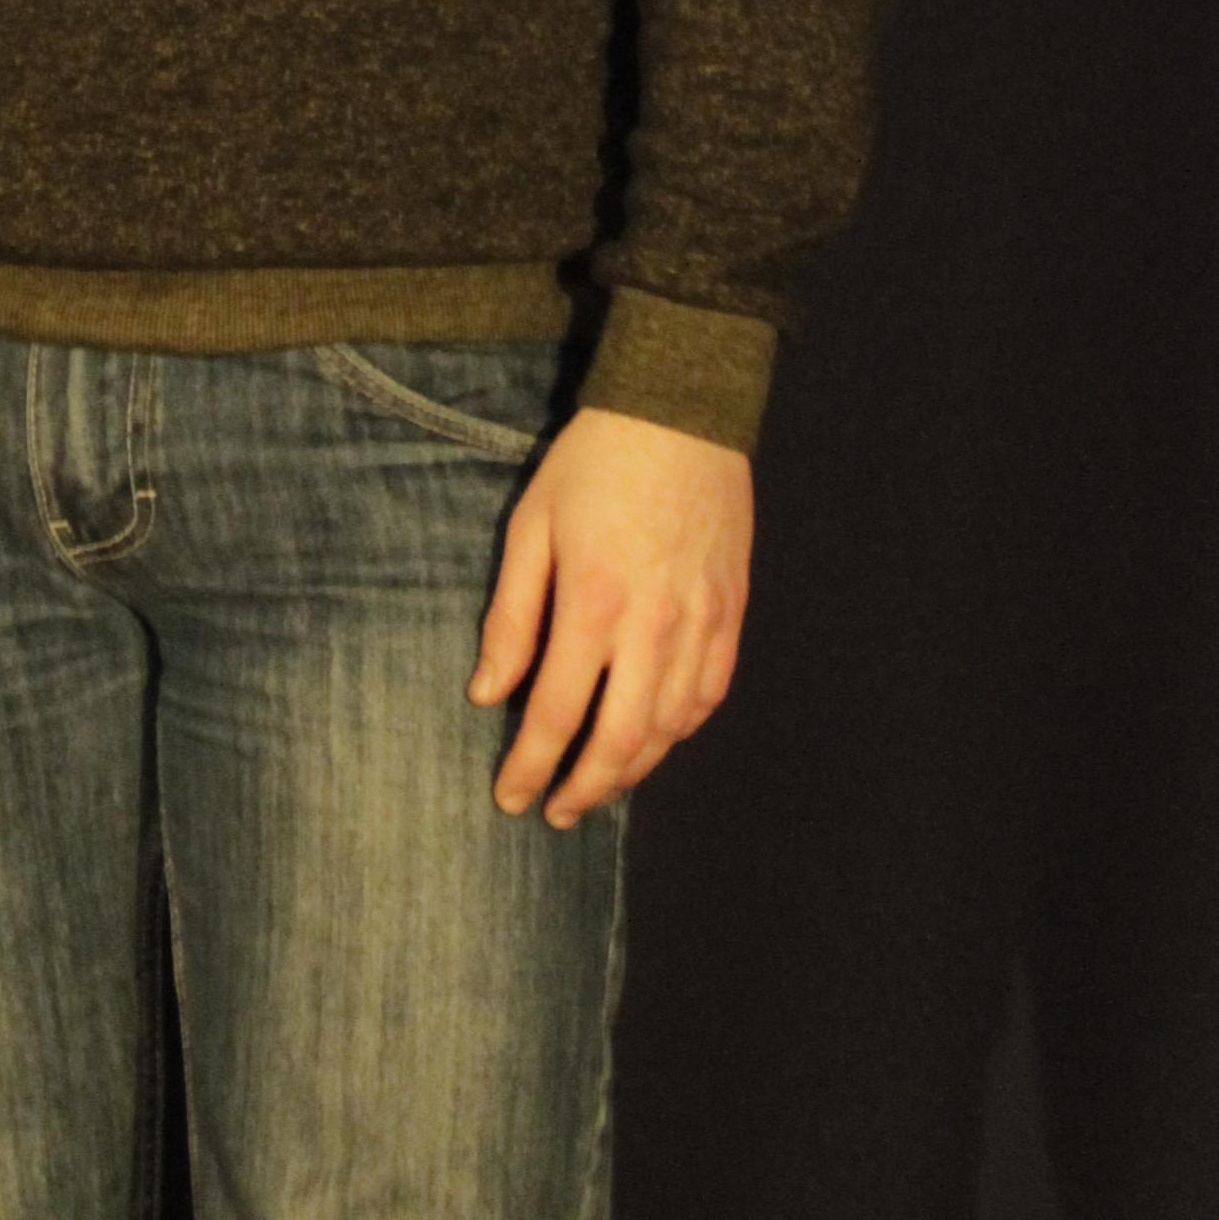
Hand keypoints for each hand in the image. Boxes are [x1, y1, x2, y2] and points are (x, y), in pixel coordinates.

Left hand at [469, 405, 751, 827]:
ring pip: (670, 728)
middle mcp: (653, 627)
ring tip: (599, 785)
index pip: (557, 714)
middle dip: (583, 789)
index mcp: (593, 603)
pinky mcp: (732, 610)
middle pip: (620, 741)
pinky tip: (657, 738)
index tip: (510, 798)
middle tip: (555, 812)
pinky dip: (681, 730)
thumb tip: (487, 694)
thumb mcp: (531, 524)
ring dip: (633, 771)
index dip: (531, 767)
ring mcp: (701, 621)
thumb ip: (511, 616)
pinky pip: (711, 693)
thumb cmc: (594, 461)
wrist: (682, 407)